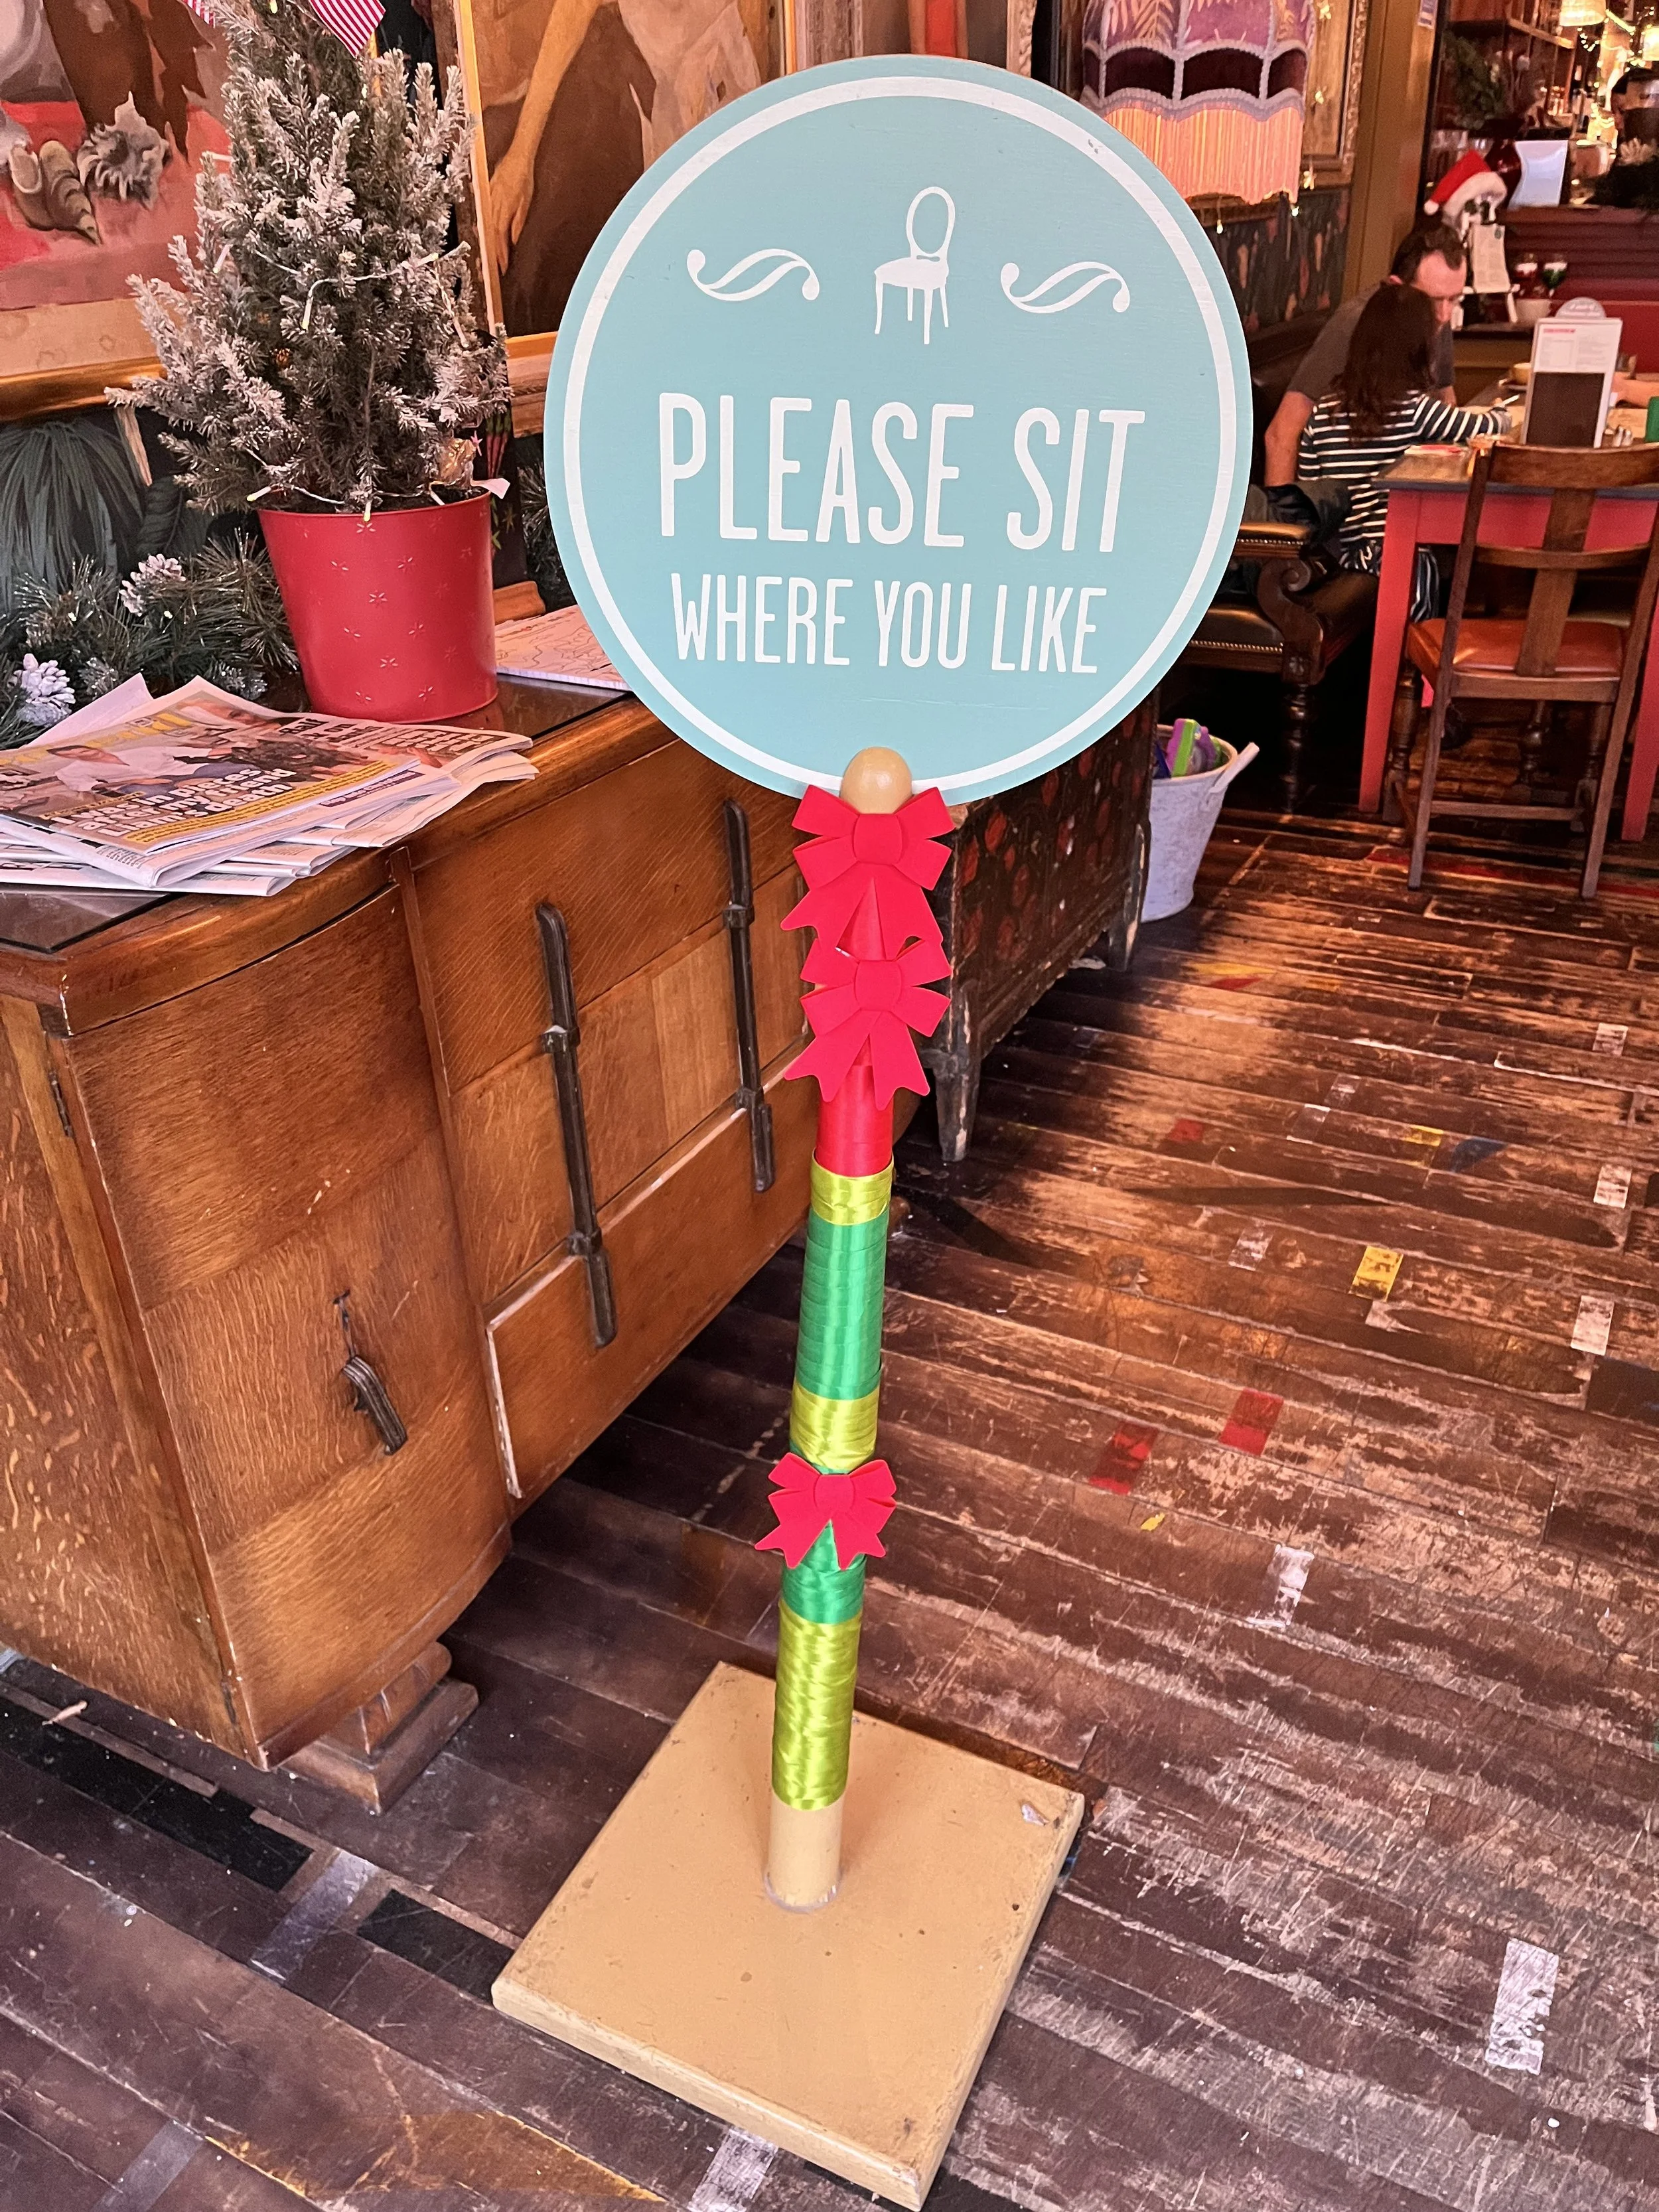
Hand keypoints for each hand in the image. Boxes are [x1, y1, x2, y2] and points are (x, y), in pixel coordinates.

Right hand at [491, 143, 535, 274]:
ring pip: (484, 227)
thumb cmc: (523, 178)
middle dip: (489, 253)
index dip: (500, 254)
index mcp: (504, 209)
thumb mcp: (526, 202)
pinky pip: (482, 216)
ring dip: (484, 243)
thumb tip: (513, 240)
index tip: (501, 267)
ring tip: (484, 258)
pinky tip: (480, 237)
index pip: (500, 237)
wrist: (516, 158)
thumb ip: (518, 221)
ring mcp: (487, 200)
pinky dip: (482, 229)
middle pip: (490, 235)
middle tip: (489, 270)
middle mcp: (493, 206)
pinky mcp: (485, 195)